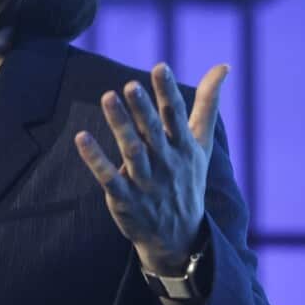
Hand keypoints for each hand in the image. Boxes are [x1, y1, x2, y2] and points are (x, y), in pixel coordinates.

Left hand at [74, 62, 228, 272]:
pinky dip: (95, 159)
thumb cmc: (187, 181)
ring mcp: (145, 182)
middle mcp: (166, 163)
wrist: (179, 238)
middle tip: (130, 85)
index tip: (160, 67)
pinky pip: (108, 178)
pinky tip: (81, 137)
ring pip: (132, 151)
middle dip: (143, 109)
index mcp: (184, 148)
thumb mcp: (201, 144)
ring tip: (107, 97)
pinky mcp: (125, 199)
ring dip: (119, 125)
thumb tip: (223, 66)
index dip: (167, 92)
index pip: (176, 116)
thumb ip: (207, 104)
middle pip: (153, 132)